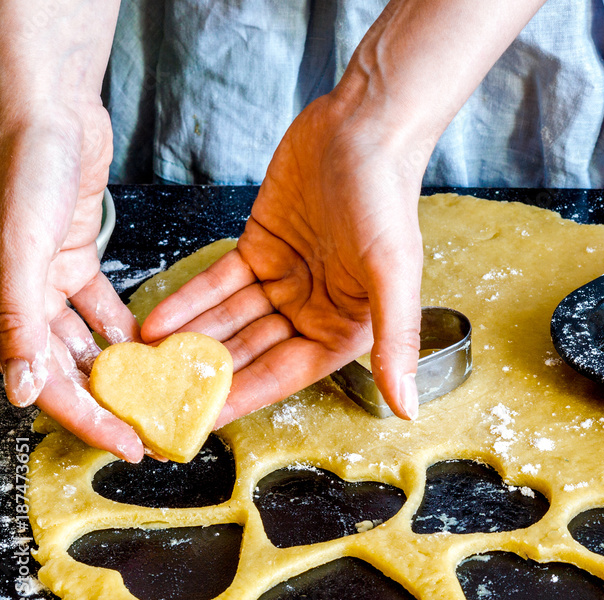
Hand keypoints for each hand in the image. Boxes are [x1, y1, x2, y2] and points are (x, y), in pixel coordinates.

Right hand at [0, 103, 143, 461]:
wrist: (48, 109)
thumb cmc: (25, 168)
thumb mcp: (19, 248)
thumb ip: (18, 321)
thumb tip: (21, 391)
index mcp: (6, 304)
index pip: (46, 384)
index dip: (87, 419)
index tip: (129, 446)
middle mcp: (23, 297)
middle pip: (67, 368)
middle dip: (108, 400)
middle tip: (151, 426)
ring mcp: (48, 276)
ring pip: (84, 338)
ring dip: (117, 365)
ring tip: (158, 389)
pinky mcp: (74, 254)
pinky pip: (99, 302)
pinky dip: (120, 323)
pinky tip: (146, 342)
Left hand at [141, 95, 423, 424]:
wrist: (364, 128)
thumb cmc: (387, 199)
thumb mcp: (393, 274)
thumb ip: (394, 341)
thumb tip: (408, 407)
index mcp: (346, 328)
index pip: (284, 373)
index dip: (244, 396)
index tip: (201, 419)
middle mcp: (313, 310)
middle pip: (249, 352)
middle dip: (206, 372)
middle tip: (159, 392)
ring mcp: (284, 279)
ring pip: (228, 320)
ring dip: (189, 339)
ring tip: (146, 361)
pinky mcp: (259, 247)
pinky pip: (218, 283)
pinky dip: (189, 301)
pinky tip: (157, 321)